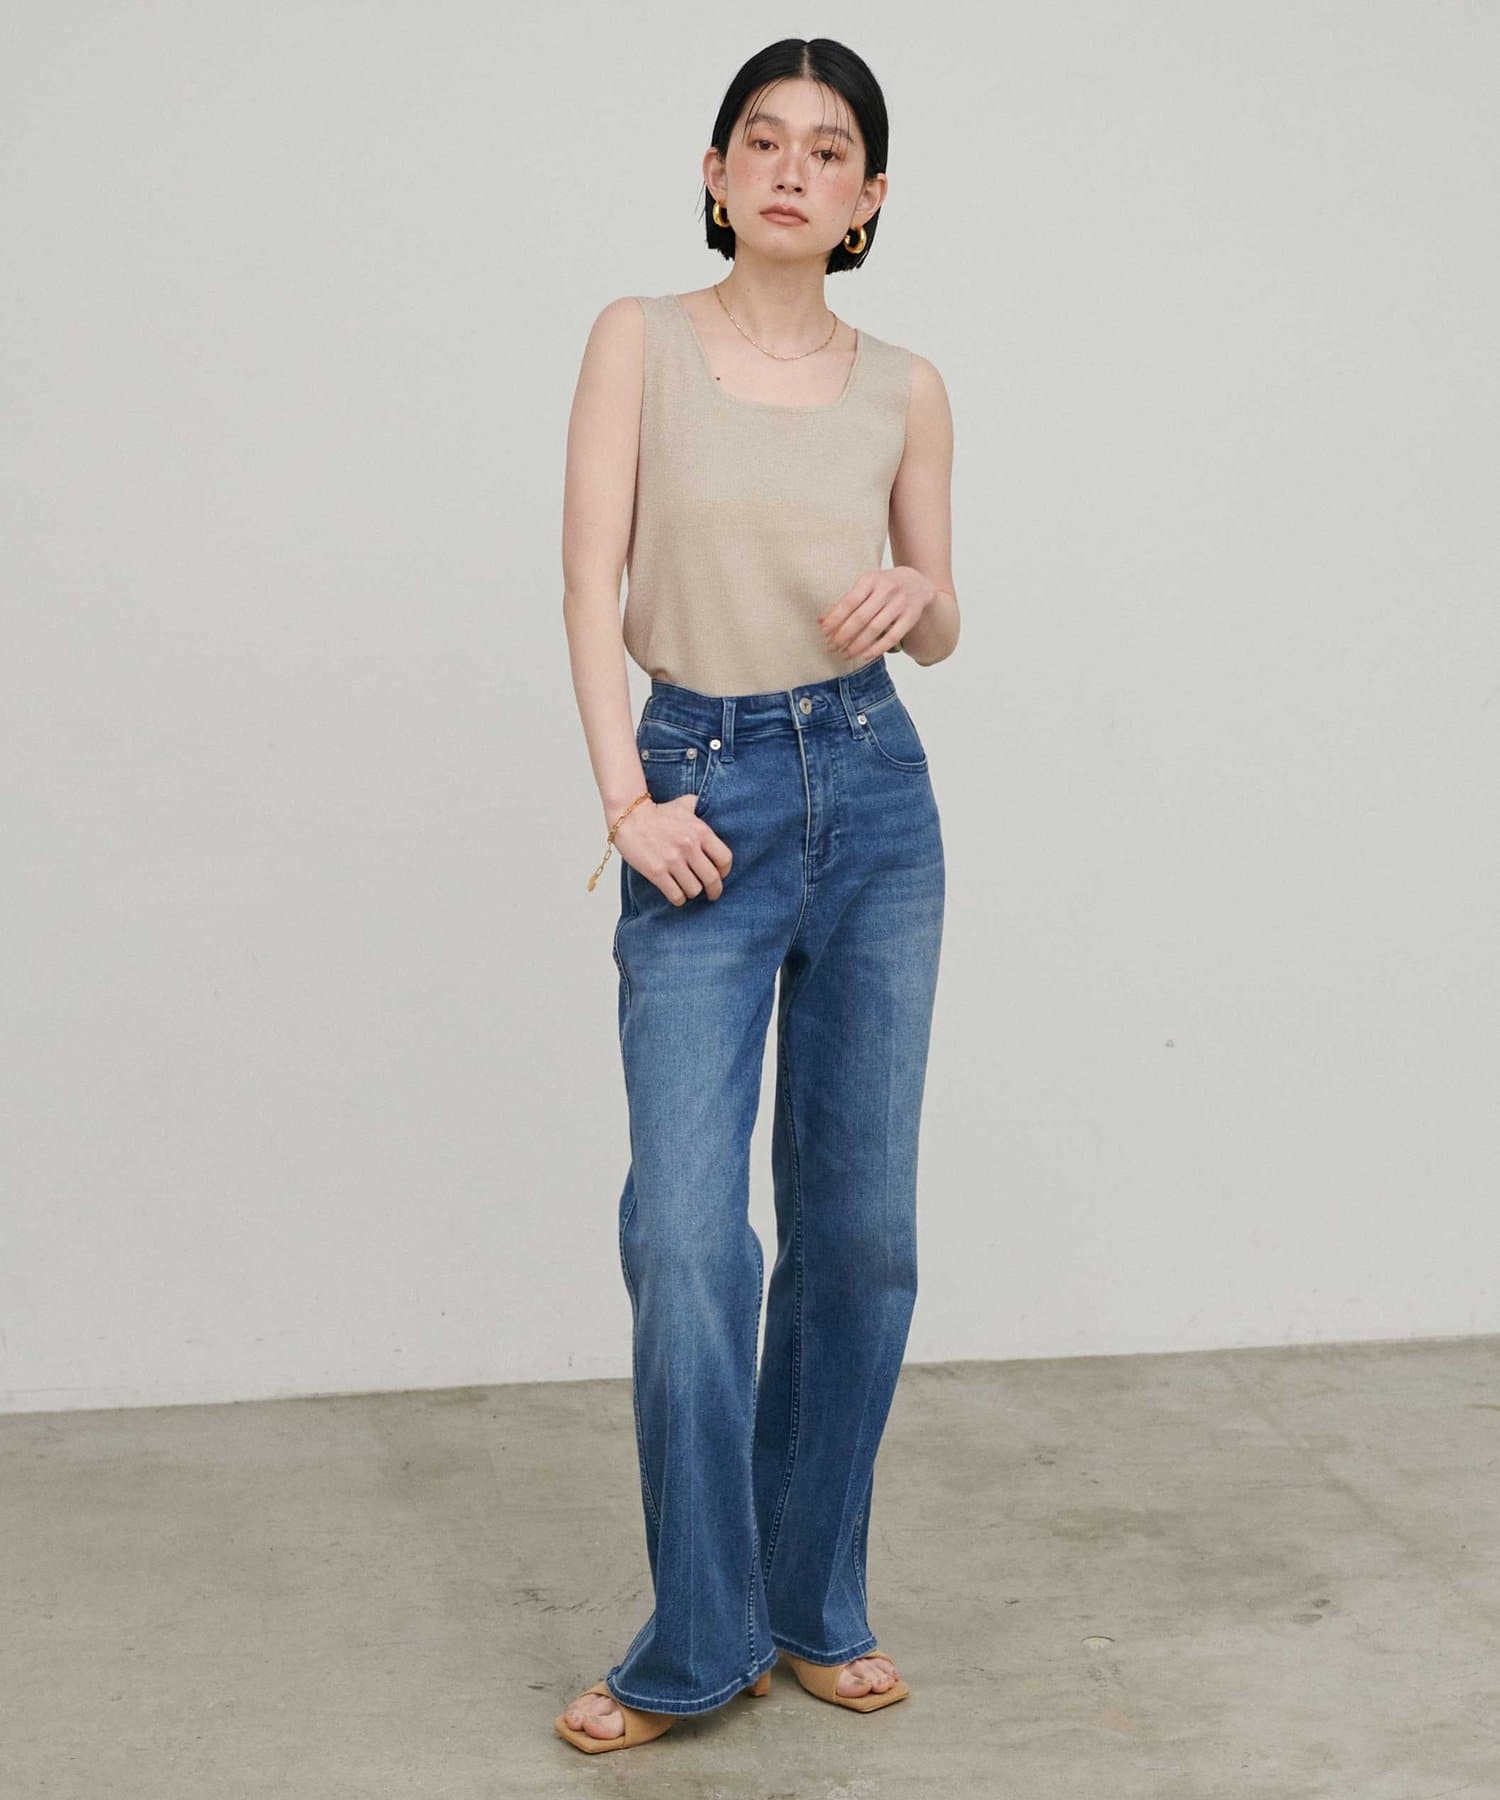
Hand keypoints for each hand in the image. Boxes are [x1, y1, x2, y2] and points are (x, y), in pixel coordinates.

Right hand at [614, 795, 732, 904]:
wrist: (629, 816)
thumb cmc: (657, 812)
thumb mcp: (685, 805)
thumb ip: (701, 810)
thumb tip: (712, 809)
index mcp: (700, 831)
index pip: (725, 859)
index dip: (725, 872)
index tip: (720, 876)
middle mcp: (689, 846)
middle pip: (712, 879)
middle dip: (714, 890)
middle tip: (712, 894)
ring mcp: (673, 860)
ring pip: (694, 890)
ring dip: (692, 892)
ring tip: (687, 889)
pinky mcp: (656, 872)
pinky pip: (676, 895)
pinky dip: (678, 899)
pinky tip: (676, 894)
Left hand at [817, 567, 933, 662]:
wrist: (917, 582)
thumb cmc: (883, 586)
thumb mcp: (865, 586)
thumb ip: (844, 602)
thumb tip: (820, 621)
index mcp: (871, 579)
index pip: (849, 602)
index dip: (835, 619)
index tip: (824, 633)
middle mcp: (887, 590)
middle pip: (861, 617)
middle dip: (843, 635)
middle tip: (831, 648)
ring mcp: (900, 603)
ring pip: (875, 629)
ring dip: (857, 645)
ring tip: (844, 654)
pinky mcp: (911, 617)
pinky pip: (892, 637)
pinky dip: (876, 649)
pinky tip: (864, 656)